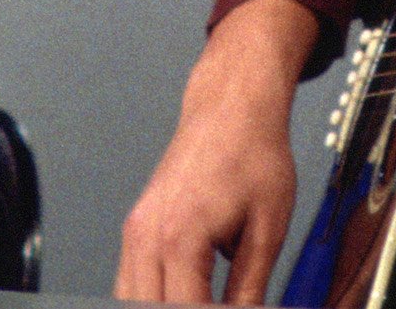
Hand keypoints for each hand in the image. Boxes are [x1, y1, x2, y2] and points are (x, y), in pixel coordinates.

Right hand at [119, 0, 314, 302]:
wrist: (231, 107)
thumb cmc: (252, 153)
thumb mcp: (267, 229)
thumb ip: (251, 287)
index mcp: (180, 239)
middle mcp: (146, 237)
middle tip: (221, 307)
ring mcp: (135, 232)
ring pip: (129, 300)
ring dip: (162, 306)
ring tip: (203, 299)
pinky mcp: (136, 227)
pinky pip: (129, 282)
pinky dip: (150, 297)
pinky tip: (183, 296)